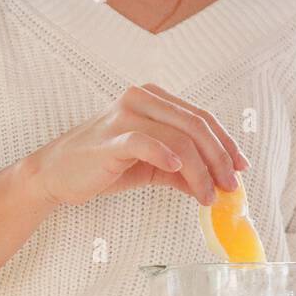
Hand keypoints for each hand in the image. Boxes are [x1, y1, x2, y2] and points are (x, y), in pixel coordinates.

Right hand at [24, 83, 247, 206]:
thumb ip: (180, 171)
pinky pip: (145, 142)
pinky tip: (179, 171)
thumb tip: (214, 185)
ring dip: (199, 170)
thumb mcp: (149, 167)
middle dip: (219, 158)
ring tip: (207, 195)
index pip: (201, 117)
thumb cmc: (101, 166)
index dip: (225, 143)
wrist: (55, 174)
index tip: (240, 168)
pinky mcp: (110, 139)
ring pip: (178, 137)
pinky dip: (166, 156)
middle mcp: (141, 100)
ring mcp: (125, 117)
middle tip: (229, 186)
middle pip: (195, 125)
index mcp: (153, 100)